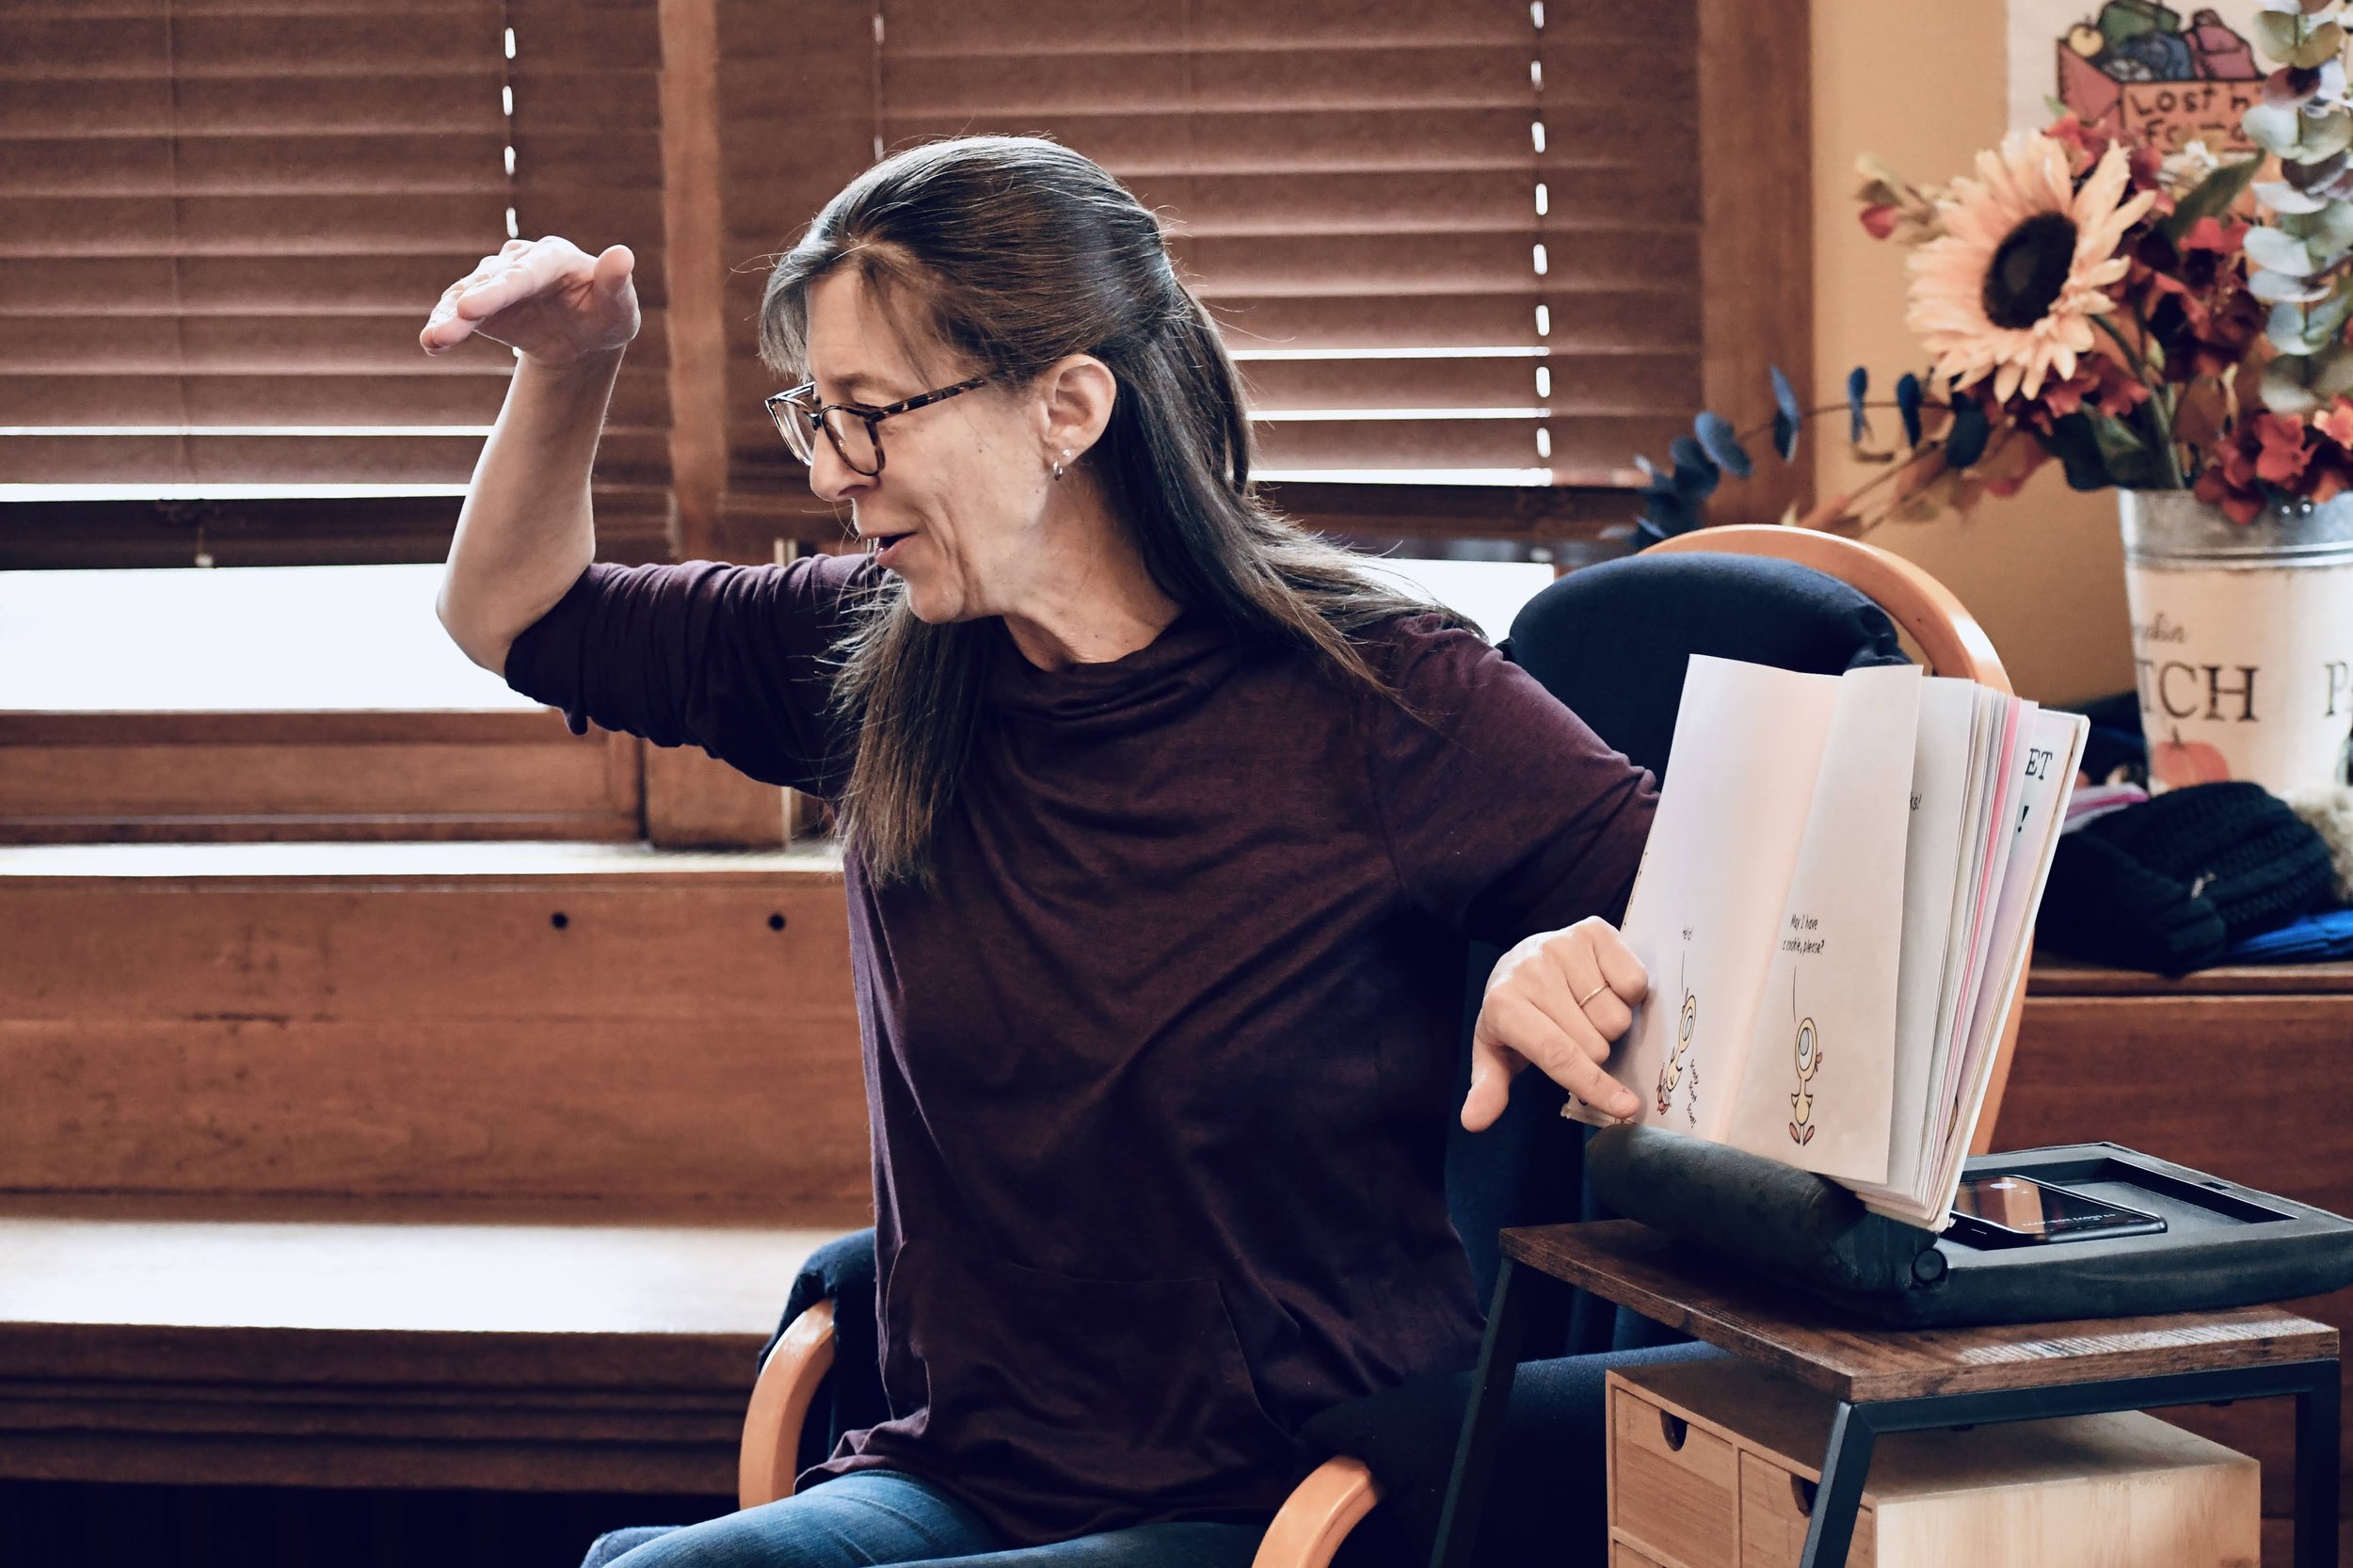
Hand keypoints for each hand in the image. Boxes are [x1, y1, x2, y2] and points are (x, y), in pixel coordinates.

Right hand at [418, 236, 638, 365]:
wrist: (583, 337)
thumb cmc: (606, 317)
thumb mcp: (620, 308)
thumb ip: (617, 283)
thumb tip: (623, 254)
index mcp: (555, 257)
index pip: (525, 273)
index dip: (499, 289)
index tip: (471, 307)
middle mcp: (520, 261)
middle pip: (491, 283)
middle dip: (469, 304)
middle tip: (448, 327)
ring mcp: (496, 279)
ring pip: (466, 295)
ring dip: (448, 318)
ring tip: (434, 341)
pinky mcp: (480, 300)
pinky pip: (456, 312)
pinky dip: (443, 326)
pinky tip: (431, 344)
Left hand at [1461, 916, 1647, 1130]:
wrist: (1523, 961)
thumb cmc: (1516, 1016)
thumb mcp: (1495, 1052)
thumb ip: (1488, 1087)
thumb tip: (1473, 1121)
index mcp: (1502, 1004)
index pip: (1557, 1054)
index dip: (1593, 1084)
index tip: (1625, 1108)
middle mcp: (1531, 970)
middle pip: (1595, 1042)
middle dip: (1595, 1051)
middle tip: (1575, 1034)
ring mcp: (1562, 945)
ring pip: (1617, 1016)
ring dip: (1610, 1023)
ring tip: (1586, 1009)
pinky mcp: (1593, 930)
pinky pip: (1635, 982)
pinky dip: (1629, 994)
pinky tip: (1604, 987)